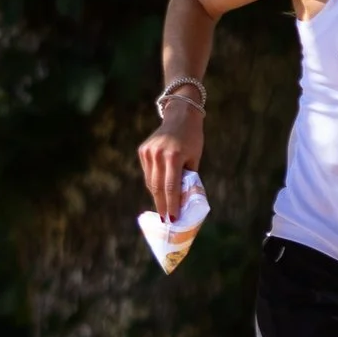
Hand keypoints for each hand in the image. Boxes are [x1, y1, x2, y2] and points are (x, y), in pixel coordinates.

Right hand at [139, 95, 204, 217]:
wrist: (180, 116)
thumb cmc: (192, 139)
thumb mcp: (194, 158)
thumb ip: (188, 177)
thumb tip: (182, 200)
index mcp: (173, 156)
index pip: (171, 187)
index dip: (171, 204)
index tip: (172, 219)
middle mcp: (158, 154)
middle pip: (157, 187)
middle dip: (162, 205)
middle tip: (165, 220)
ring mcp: (148, 152)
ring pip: (150, 182)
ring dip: (157, 196)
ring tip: (163, 208)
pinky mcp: (143, 151)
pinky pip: (148, 173)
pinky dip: (153, 183)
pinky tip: (160, 190)